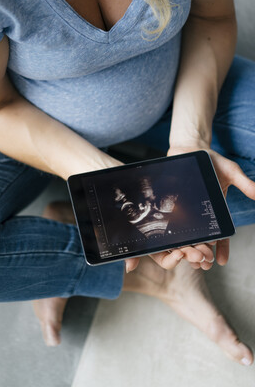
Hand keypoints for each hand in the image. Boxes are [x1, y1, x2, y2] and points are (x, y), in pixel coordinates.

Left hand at [125, 142, 254, 273]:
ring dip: (187, 248)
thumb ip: (245, 183)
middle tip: (202, 265)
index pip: (220, 234)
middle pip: (202, 238)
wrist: (189, 148)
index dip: (223, 248)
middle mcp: (199, 213)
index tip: (222, 262)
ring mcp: (184, 209)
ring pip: (185, 233)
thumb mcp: (231, 171)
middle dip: (203, 253)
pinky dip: (170, 232)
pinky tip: (169, 244)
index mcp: (215, 210)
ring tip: (188, 260)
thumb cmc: (212, 160)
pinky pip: (169, 220)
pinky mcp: (170, 204)